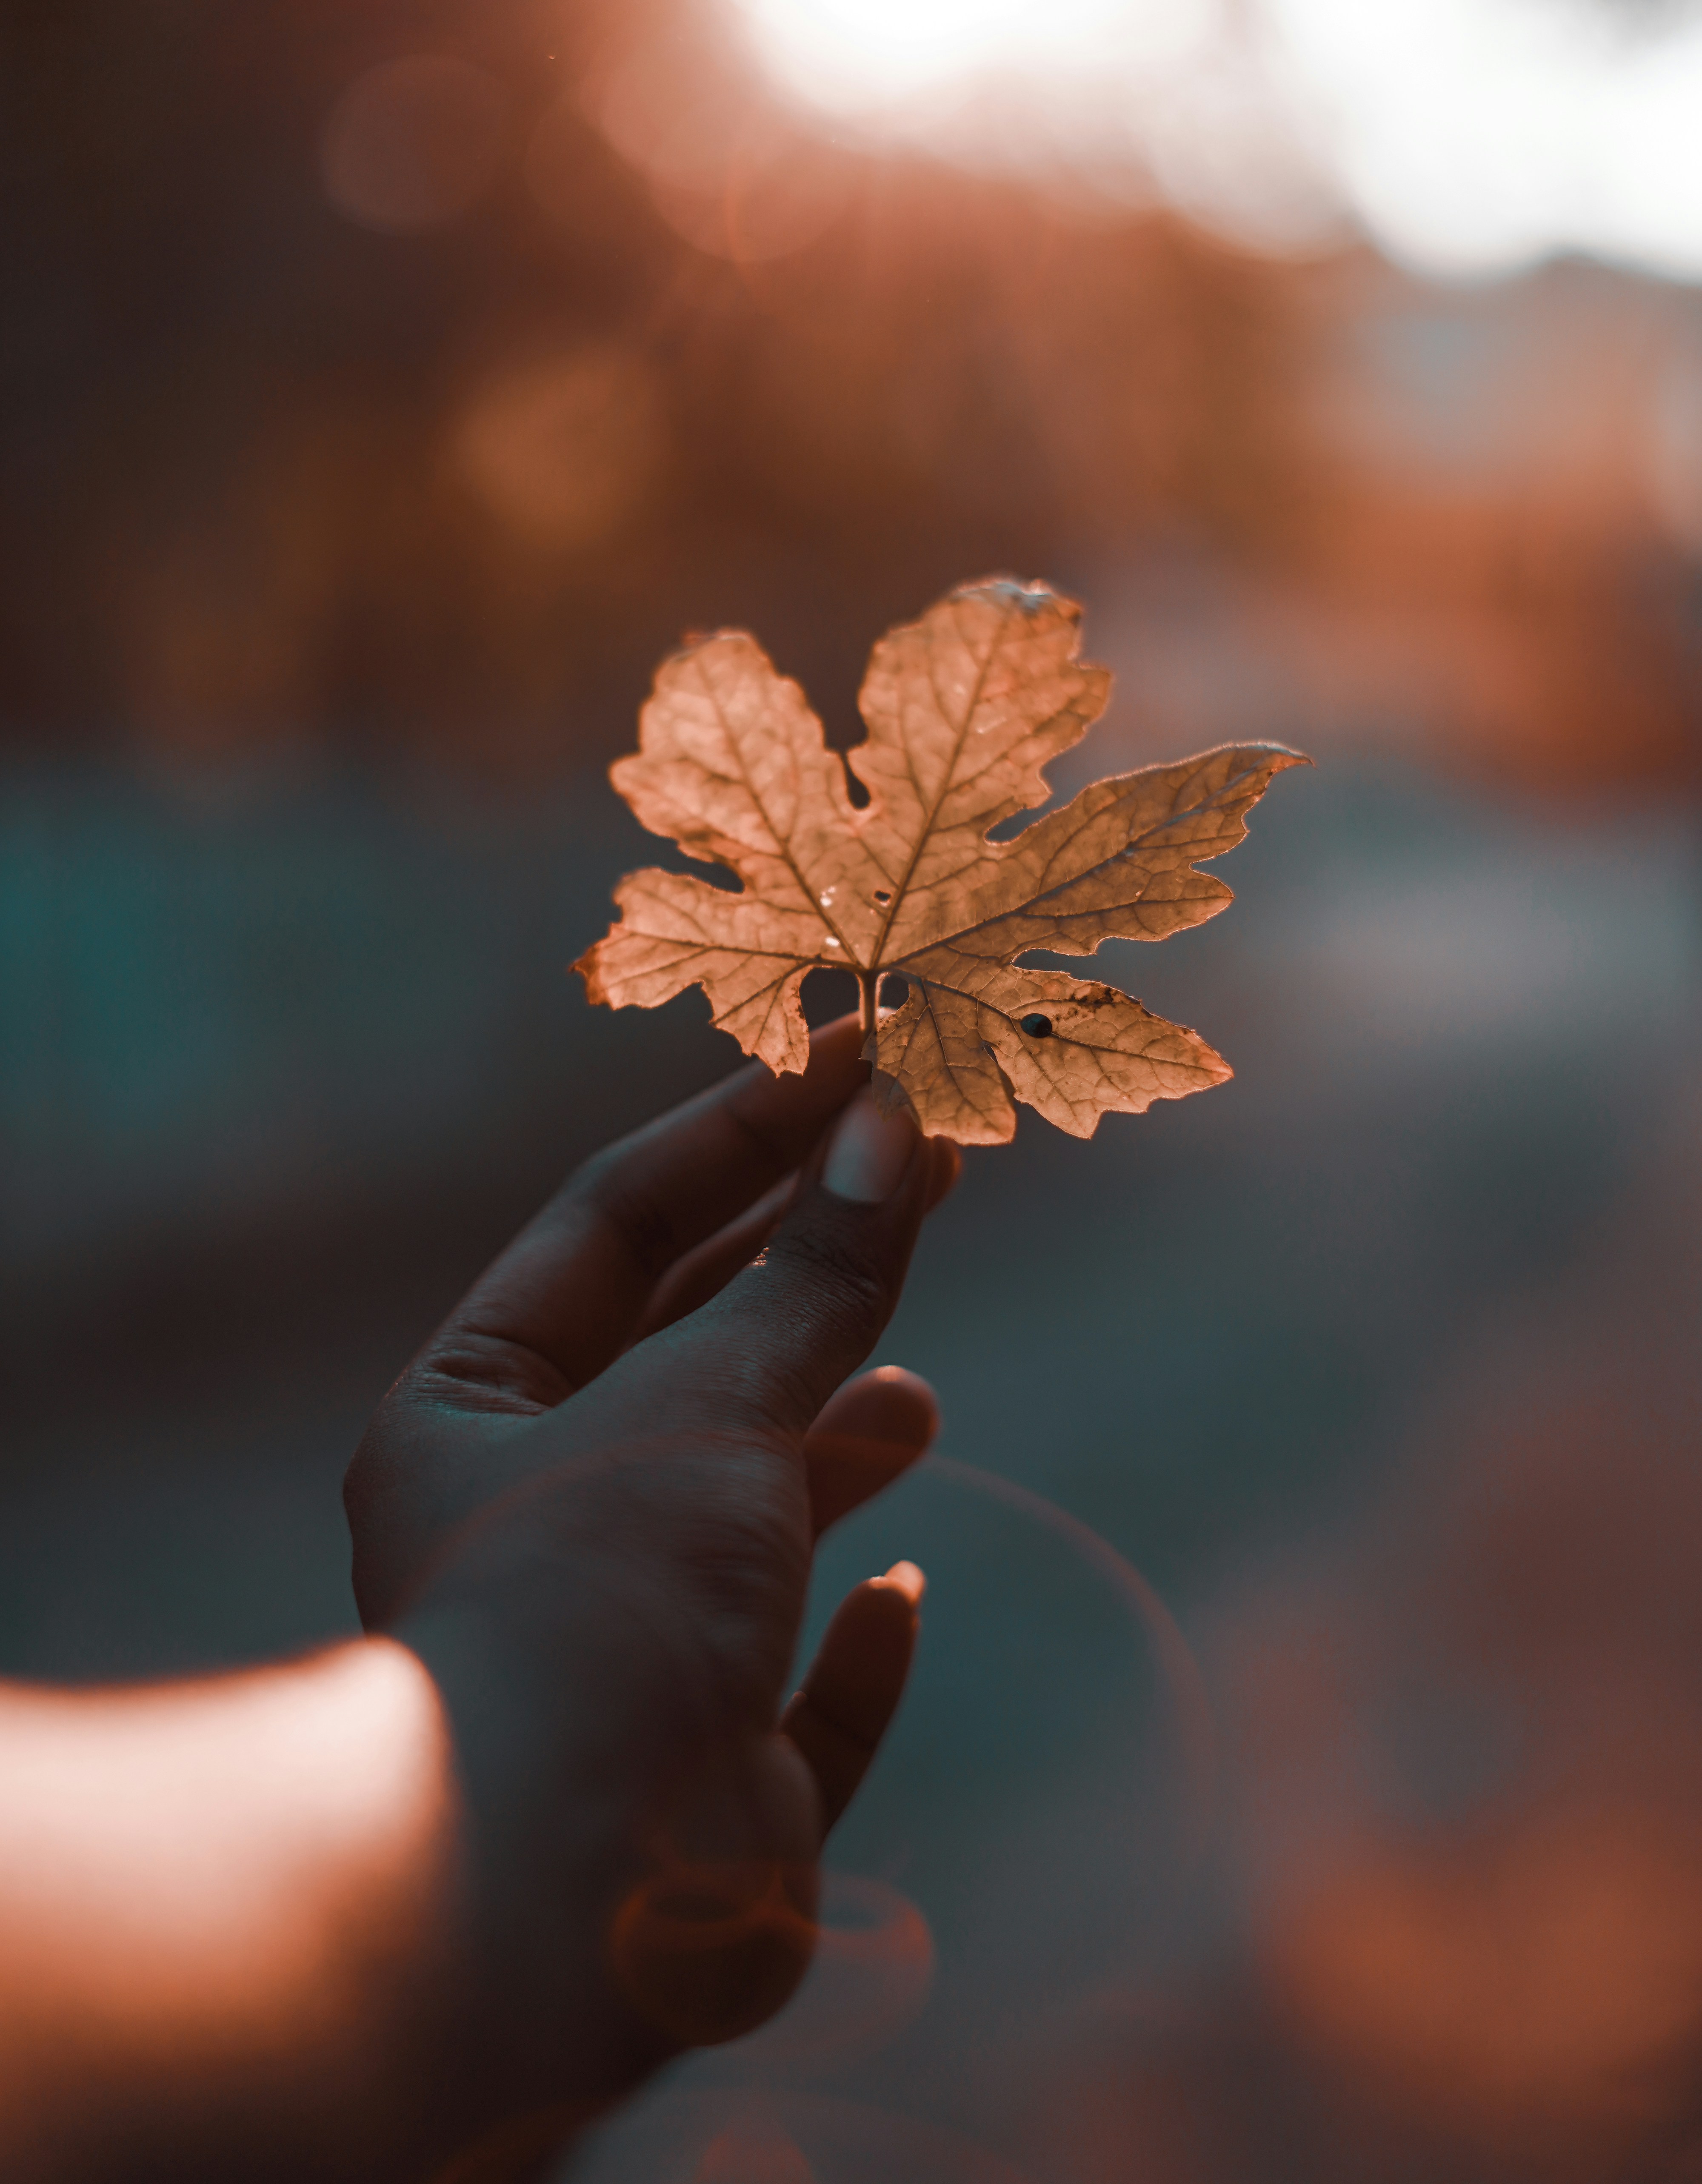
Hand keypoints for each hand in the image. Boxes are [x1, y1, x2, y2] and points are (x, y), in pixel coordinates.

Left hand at [344, 1016, 957, 2168]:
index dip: (746, 1129)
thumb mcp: (712, 1399)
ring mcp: (620, 1653)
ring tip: (907, 1388)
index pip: (617, 1221)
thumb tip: (893, 1127)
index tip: (864, 1059)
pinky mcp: (708, 1776)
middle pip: (684, 1352)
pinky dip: (848, 1641)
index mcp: (472, 1412)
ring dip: (826, 1443)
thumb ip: (814, 1273)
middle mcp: (530, 1524)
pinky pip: (788, 1691)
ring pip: (740, 1513)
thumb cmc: (602, 1599)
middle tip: (933, 1171)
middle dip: (806, 1260)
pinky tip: (899, 1601)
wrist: (561, 1891)